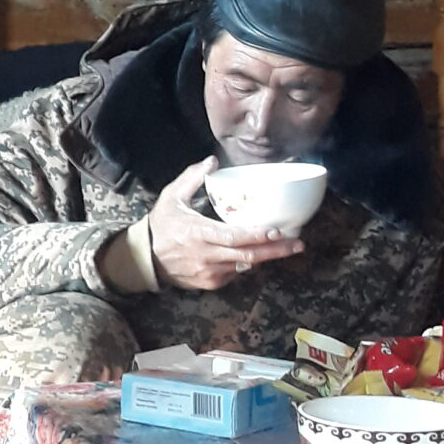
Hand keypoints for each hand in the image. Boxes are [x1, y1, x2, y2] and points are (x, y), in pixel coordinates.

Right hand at [145, 156, 304, 292]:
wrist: (145, 260)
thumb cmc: (160, 226)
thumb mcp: (171, 198)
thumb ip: (191, 178)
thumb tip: (212, 160)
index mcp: (198, 233)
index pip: (233, 237)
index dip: (257, 236)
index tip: (277, 231)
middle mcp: (206, 255)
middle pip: (247, 256)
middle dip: (276, 251)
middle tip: (298, 244)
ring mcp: (208, 272)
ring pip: (244, 266)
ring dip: (265, 257)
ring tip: (287, 248)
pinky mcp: (209, 283)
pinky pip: (235, 274)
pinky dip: (246, 264)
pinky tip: (256, 254)